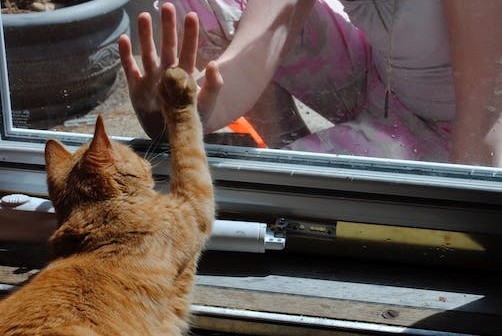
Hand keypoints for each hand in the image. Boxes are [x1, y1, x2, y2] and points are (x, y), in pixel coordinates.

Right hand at [118, 3, 222, 140]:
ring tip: (143, 16)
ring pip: (147, 53)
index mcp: (184, 75)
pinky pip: (130, 69)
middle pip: (167, 46)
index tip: (191, 16)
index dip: (190, 34)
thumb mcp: (207, 104)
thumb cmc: (192, 119)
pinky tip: (123, 39)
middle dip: (168, 27)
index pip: (188, 51)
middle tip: (167, 6)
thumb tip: (214, 64)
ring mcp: (151, 79)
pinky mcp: (137, 88)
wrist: (173, 136)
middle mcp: (167, 73)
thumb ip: (214, 85)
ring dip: (145, 35)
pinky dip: (125, 55)